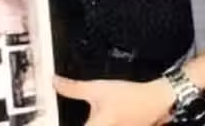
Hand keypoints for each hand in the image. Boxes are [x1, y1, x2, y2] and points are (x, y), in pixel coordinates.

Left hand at [55, 76, 174, 125]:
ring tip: (82, 113)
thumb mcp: (98, 88)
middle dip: (69, 119)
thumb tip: (55, 82)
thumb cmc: (131, 96)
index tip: (47, 120)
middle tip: (55, 118)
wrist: (156, 101)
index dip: (56, 122)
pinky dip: (94, 122)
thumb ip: (74, 88)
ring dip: (86, 120)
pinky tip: (95, 118)